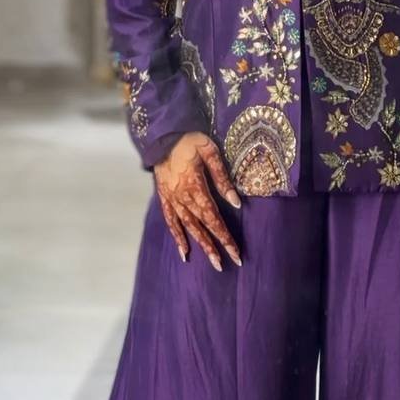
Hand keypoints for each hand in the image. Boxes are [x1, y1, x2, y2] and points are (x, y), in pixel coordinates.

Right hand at [153, 131, 242, 271]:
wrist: (163, 134)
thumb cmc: (191, 140)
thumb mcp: (210, 152)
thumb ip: (222, 178)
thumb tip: (236, 202)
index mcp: (195, 187)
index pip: (213, 218)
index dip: (225, 237)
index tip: (235, 252)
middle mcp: (182, 198)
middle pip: (202, 227)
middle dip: (215, 246)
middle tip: (226, 265)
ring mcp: (172, 199)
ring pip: (187, 227)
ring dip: (200, 245)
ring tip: (212, 262)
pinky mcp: (164, 197)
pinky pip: (171, 221)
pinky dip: (177, 236)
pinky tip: (184, 251)